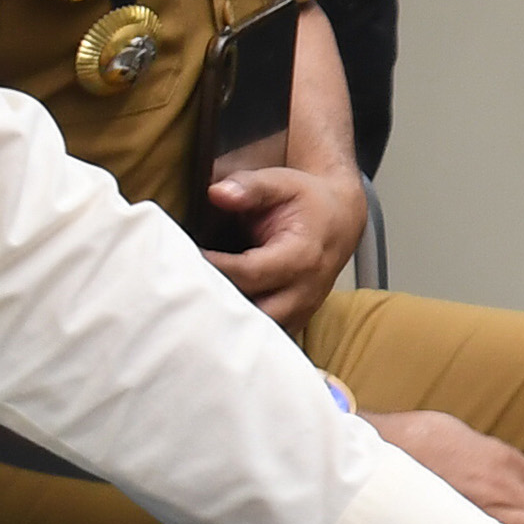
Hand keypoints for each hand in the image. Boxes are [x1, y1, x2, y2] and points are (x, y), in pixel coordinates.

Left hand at [203, 144, 368, 327]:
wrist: (339, 220)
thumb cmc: (307, 202)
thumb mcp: (281, 183)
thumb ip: (249, 187)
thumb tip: (217, 193)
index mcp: (302, 256)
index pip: (248, 274)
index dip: (213, 269)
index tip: (184, 259)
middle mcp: (304, 290)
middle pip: (254, 314)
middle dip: (218, 307)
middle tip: (185, 291)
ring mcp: (301, 311)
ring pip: (259, 335)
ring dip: (228, 326)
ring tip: (196, 307)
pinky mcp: (295, 321)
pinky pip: (265, 339)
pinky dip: (240, 333)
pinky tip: (216, 318)